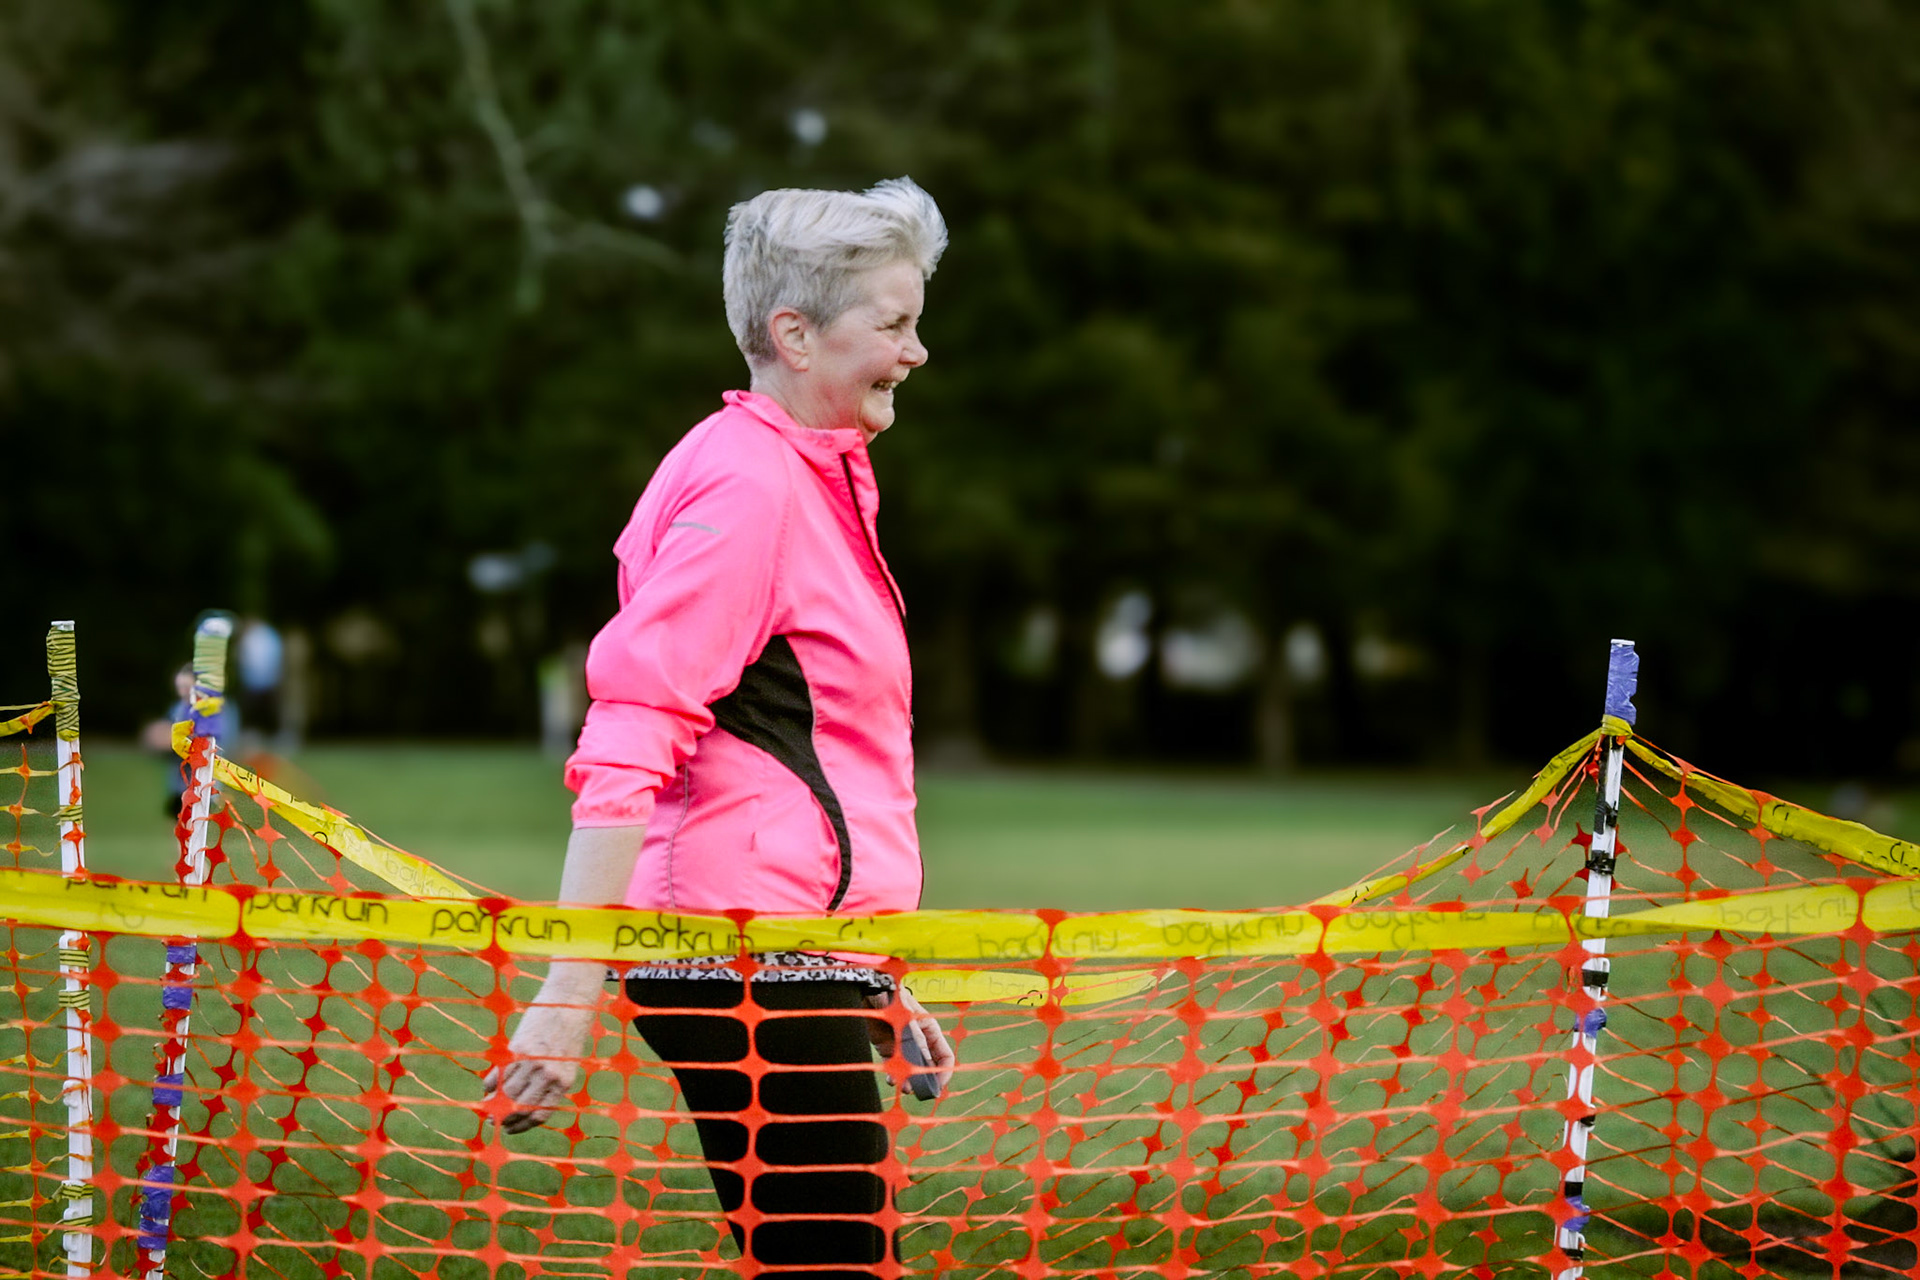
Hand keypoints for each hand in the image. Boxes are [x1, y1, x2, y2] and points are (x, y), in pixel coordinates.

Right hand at [481, 986, 598, 1134]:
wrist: (570, 999)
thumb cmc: (569, 1031)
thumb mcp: (566, 1060)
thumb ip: (550, 1081)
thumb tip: (521, 1103)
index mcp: (565, 1082)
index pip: (539, 1115)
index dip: (521, 1126)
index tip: (510, 1129)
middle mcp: (549, 1075)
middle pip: (519, 1107)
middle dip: (503, 1117)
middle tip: (492, 1120)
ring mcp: (533, 1062)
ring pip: (507, 1092)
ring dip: (493, 1102)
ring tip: (487, 1105)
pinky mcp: (518, 1049)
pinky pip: (499, 1074)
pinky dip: (489, 1084)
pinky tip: (486, 1088)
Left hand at [865, 986, 955, 1093]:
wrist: (868, 990)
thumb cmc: (892, 998)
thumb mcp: (907, 1019)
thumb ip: (915, 1041)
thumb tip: (922, 1065)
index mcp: (930, 1030)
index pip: (945, 1056)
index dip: (943, 1072)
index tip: (937, 1086)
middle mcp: (919, 1040)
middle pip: (928, 1066)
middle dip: (924, 1080)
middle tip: (917, 1090)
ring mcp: (903, 1045)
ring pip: (911, 1069)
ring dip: (908, 1080)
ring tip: (904, 1087)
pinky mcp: (888, 1048)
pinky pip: (895, 1067)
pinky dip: (894, 1075)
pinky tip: (891, 1080)